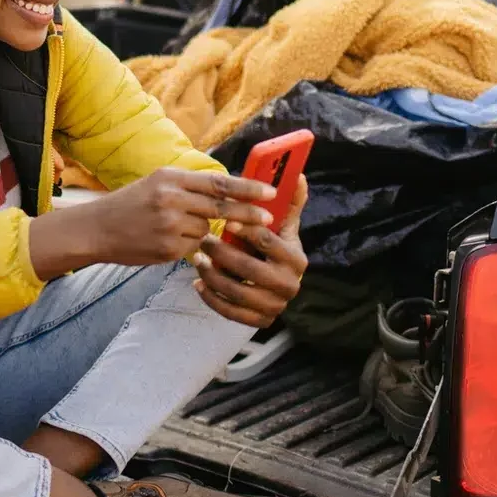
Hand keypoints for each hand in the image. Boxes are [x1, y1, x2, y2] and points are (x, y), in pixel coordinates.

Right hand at [29, 167, 274, 279]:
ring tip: (174, 226)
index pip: (218, 183)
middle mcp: (171, 199)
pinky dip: (188, 245)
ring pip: (207, 230)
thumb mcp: (158, 184)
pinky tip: (166, 240)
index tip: (270, 193)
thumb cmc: (131, 204)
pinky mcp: (167, 249)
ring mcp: (169, 226)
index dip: (247, 189)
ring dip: (203, 230)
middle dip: (248, 213)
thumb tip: (228, 192)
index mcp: (171, 178)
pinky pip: (193, 247)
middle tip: (268, 218)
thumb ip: (190, 187)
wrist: (96, 229)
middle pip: (221, 207)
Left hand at [192, 175, 309, 327]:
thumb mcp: (282, 225)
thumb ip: (288, 202)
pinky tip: (198, 283)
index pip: (268, 241)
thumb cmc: (273, 247)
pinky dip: (211, 298)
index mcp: (297, 259)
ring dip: (213, 275)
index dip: (246, 229)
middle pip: (250, 269)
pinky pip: (231, 312)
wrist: (274, 282)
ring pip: (237, 292)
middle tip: (204, 239)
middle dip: (223, 253)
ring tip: (197, 259)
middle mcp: (289, 286)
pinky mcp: (260, 321)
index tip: (225, 221)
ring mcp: (275, 306)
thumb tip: (299, 176)